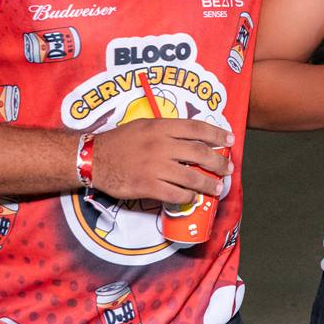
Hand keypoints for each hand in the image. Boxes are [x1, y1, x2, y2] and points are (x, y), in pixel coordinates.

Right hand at [89, 119, 232, 206]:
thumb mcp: (144, 125)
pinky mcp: (147, 186)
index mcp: (161, 127)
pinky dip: (188, 197)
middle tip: (228, 168)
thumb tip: (194, 138)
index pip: (197, 128)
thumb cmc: (120, 141)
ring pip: (192, 177)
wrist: (93, 158)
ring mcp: (155, 167)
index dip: (217, 134)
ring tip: (217, 187)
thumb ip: (168, 130)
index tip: (230, 139)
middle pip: (200, 153)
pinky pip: (176, 194)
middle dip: (219, 162)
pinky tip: (192, 197)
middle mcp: (161, 145)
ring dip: (209, 184)